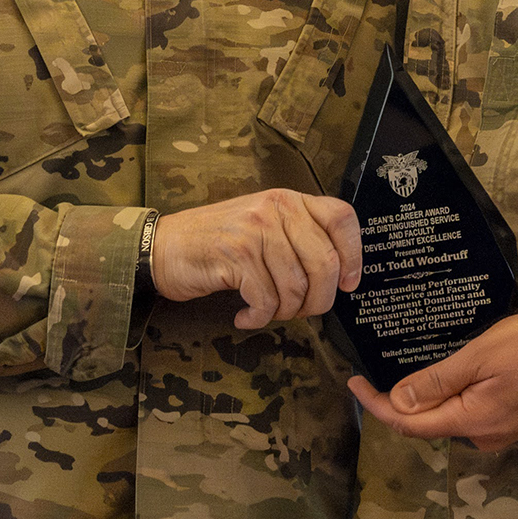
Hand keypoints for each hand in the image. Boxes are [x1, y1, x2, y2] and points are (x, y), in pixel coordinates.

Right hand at [150, 191, 361, 329]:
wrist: (164, 247)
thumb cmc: (217, 242)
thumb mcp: (263, 225)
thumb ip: (297, 237)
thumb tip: (339, 275)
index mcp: (289, 199)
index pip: (341, 218)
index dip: (353, 255)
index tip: (347, 283)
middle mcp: (276, 208)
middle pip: (324, 263)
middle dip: (319, 300)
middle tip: (301, 311)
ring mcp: (256, 230)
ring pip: (297, 287)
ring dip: (286, 313)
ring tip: (267, 313)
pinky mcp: (236, 255)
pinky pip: (267, 300)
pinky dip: (259, 318)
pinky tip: (246, 316)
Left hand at [349, 311, 517, 450]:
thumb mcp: (479, 356)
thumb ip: (437, 382)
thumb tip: (396, 403)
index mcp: (470, 422)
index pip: (409, 423)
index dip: (376, 406)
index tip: (353, 382)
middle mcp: (482, 436)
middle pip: (428, 423)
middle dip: (400, 401)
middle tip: (377, 369)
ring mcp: (500, 432)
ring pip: (450, 417)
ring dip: (427, 397)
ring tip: (410, 365)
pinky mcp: (513, 421)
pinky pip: (470, 412)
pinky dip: (451, 396)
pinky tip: (447, 374)